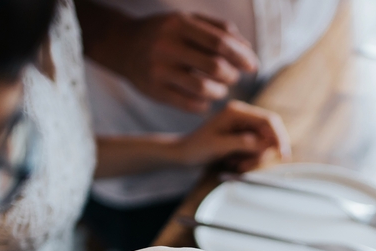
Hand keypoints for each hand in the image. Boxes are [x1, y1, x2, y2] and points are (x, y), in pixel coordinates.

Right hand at [122, 13, 257, 112]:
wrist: (123, 46)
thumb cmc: (166, 33)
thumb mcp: (188, 21)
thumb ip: (219, 30)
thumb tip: (248, 50)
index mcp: (179, 24)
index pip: (220, 43)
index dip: (241, 56)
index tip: (253, 66)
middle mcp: (167, 46)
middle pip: (215, 67)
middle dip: (232, 75)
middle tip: (233, 77)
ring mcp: (159, 70)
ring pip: (204, 89)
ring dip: (220, 92)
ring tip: (220, 88)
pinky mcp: (154, 91)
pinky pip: (191, 104)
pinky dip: (204, 104)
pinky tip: (205, 98)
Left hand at [174, 100, 290, 170]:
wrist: (183, 154)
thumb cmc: (196, 148)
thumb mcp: (218, 146)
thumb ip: (242, 143)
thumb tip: (264, 144)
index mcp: (236, 112)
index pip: (268, 120)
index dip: (279, 137)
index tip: (283, 154)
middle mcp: (243, 117)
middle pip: (269, 134)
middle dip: (263, 152)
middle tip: (247, 165)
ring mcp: (244, 127)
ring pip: (264, 145)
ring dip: (254, 159)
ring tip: (235, 164)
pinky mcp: (243, 138)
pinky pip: (257, 150)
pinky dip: (250, 160)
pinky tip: (235, 163)